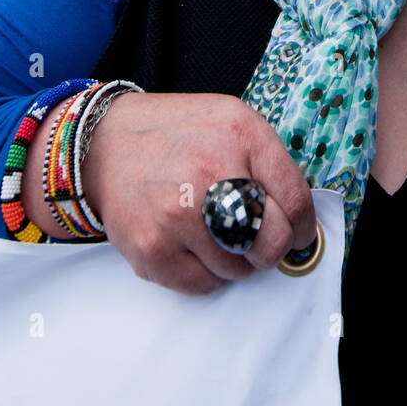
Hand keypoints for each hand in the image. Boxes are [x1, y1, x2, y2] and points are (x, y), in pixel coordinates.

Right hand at [77, 92, 315, 294]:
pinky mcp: (152, 250)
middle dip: (270, 246)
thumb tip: (298, 218)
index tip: (298, 232)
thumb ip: (269, 162)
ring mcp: (177, 217)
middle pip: (272, 243)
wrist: (104, 144)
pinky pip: (202, 285)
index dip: (303, 226)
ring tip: (210, 229)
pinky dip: (204, 272)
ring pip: (238, 271)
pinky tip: (188, 242)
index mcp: (239, 136)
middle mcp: (209, 174)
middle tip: (254, 237)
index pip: (295, 201)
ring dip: (233, 259)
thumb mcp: (232, 120)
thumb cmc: (175, 133)